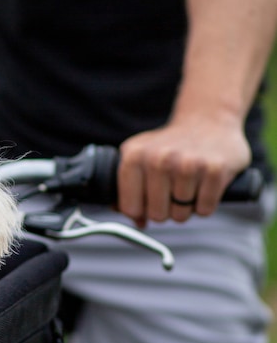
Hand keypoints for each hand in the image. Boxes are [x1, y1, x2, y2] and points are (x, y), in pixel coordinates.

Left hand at [116, 114, 250, 226]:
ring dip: (185, 207)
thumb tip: (137, 222)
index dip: (140, 210)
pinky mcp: (215, 169)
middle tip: (171, 192)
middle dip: (165, 210)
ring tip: (188, 185)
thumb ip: (127, 190)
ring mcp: (188, 164)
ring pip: (181, 215)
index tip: (147, 200)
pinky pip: (204, 210)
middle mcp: (159, 159)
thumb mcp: (139, 158)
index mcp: (134, 157)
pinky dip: (205, 204)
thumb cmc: (169, 145)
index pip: (130, 208)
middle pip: (156, 215)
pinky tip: (203, 185)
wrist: (208, 119)